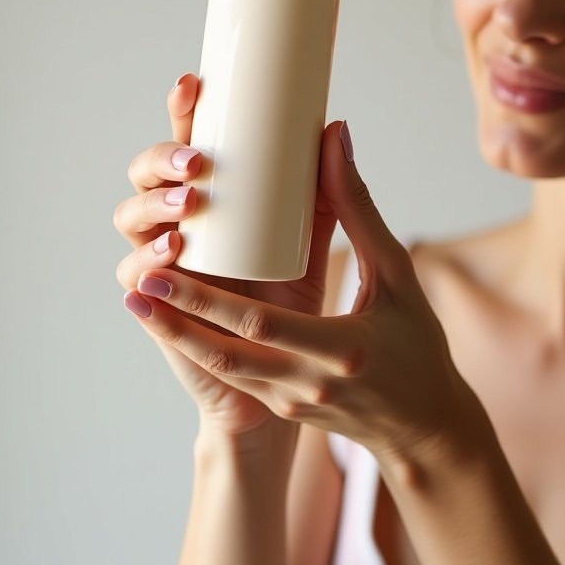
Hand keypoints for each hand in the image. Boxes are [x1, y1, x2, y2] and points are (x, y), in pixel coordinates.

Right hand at [113, 74, 341, 440]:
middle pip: (148, 175)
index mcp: (218, 199)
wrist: (296, 378)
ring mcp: (167, 264)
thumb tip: (335, 127)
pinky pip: (135, 281)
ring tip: (191, 203)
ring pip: (133, 219)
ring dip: (152, 205)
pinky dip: (145, 266)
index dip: (184, 113)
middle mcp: (184, 223)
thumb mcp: (317, 241)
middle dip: (162, 158)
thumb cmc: (303, 303)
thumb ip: (327, 194)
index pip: (192, 144)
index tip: (195, 84)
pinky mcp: (161, 308)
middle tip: (199, 160)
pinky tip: (173, 253)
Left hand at [124, 112, 476, 467]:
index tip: (163, 268)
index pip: (261, 324)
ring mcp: (294, 401)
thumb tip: (332, 139)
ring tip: (141, 301)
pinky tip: (178, 323)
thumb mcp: (397, 275)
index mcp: (343, 351)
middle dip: (179, 316)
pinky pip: (237, 376)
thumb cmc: (418, 344)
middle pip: (229, 350)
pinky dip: (204, 349)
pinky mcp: (285, 406)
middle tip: (140, 282)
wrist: (424, 426)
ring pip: (224, 368)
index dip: (205, 300)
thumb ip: (358, 210)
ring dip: (180, 336)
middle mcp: (311, 384)